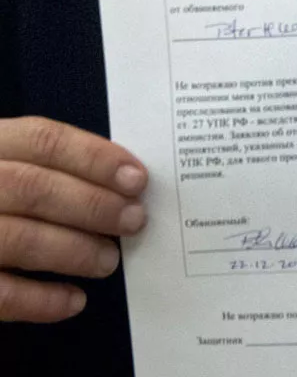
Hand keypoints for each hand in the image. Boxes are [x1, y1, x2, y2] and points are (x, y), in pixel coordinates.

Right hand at [0, 116, 147, 322]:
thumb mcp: (9, 162)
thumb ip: (50, 165)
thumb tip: (121, 182)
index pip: (43, 140)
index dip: (93, 157)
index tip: (137, 179)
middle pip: (34, 188)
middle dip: (91, 204)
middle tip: (133, 220)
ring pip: (19, 238)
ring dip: (73, 250)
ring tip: (109, 260)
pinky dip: (40, 300)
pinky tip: (74, 301)